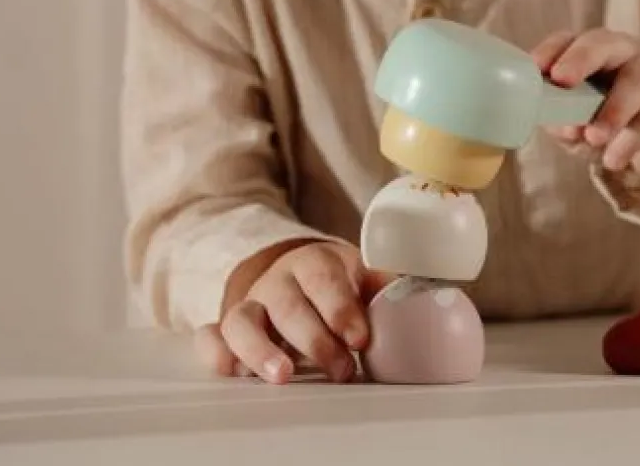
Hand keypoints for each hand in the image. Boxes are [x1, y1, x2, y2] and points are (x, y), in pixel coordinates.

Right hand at [195, 241, 394, 384]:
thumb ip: (386, 287)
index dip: (340, 307)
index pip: (323, 278)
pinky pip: (210, 337)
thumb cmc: (337, 284)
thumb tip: (428, 293)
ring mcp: (250, 304)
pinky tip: (230, 372)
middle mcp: (277, 280)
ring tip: (284, 376)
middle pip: (287, 303)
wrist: (295, 274)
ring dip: (260, 348)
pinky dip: (214, 352)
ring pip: (242, 319)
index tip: (360, 338)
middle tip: (341, 369)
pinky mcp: (227, 330)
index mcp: (315, 262)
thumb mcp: (362, 277)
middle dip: (315, 338)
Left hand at [532, 28, 639, 183]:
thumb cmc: (608, 121)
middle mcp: (619, 50)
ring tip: (594, 138)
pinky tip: (614, 159)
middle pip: (602, 43)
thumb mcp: (579, 124)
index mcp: (587, 51)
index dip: (550, 50)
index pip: (566, 40)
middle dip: (580, 60)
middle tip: (562, 81)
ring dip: (613, 109)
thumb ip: (564, 123)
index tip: (536, 67)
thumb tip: (563, 126)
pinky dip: (631, 139)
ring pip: (636, 78)